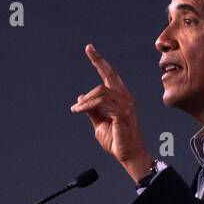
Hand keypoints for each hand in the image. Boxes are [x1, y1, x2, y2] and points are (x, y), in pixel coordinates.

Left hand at [70, 44, 152, 180]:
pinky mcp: (122, 113)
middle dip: (99, 60)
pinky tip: (79, 111)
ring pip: (101, 91)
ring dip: (85, 100)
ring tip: (76, 109)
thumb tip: (81, 98)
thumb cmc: (117, 140)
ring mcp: (126, 104)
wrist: (127, 155)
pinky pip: (101, 103)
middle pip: (110, 74)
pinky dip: (87, 106)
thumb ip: (92, 110)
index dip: (100, 62)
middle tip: (89, 48)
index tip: (90, 50)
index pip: (110, 76)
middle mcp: (126, 98)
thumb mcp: (99, 122)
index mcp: (121, 98)